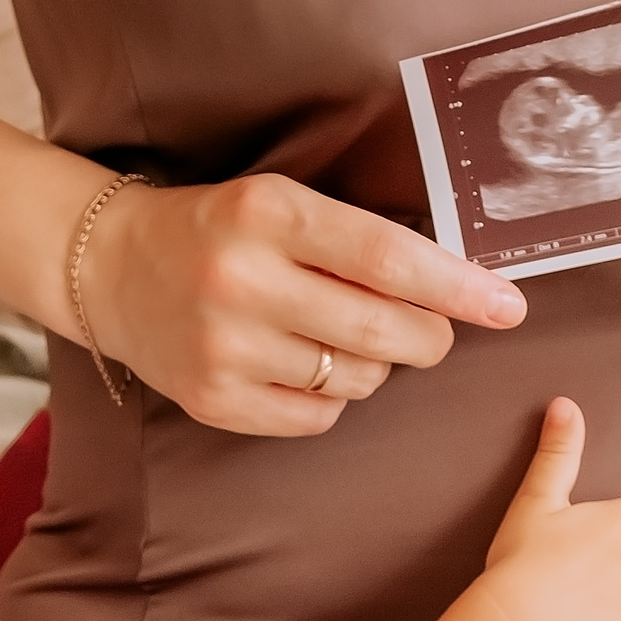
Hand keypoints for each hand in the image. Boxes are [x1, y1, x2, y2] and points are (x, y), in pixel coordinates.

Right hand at [84, 173, 528, 437]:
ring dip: (372, 365)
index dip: (457, 286)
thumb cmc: (220, 231)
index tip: (508, 305)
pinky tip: (298, 365)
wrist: (112, 267)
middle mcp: (242, 281)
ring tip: (331, 335)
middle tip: (430, 331)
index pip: (387, 257)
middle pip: (383, 332)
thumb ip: (359, 240)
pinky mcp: (213, 400)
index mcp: (268, 214)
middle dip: (429, 337)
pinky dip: (330, 396)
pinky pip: (318, 416)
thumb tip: (460, 287)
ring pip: (358, 379)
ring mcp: (224, 348)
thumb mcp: (281, 204)